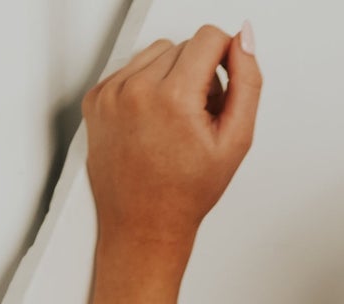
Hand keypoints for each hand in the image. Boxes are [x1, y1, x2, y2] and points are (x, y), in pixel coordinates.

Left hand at [81, 22, 261, 253]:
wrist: (144, 225)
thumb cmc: (188, 192)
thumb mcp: (235, 141)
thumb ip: (247, 83)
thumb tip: (244, 38)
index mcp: (174, 98)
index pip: (208, 38)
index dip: (224, 60)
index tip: (223, 89)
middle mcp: (137, 89)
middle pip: (183, 45)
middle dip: (198, 75)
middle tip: (199, 120)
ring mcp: (111, 92)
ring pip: (156, 53)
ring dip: (171, 78)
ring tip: (176, 122)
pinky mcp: (96, 98)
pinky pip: (130, 70)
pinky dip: (146, 89)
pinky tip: (153, 124)